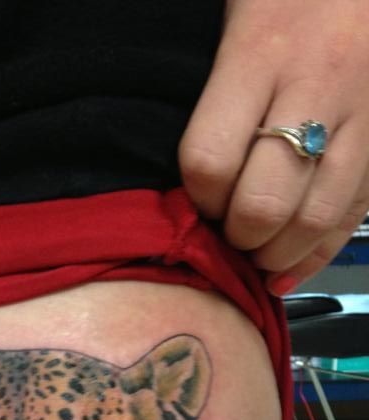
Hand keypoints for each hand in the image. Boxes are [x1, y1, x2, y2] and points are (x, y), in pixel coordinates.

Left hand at [179, 0, 368, 295]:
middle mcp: (317, 86)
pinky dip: (317, 253)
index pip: (210, 160)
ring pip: (315, 218)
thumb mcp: (235, 23)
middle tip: (226, 235)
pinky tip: (286, 269)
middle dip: (238, 235)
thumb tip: (192, 182)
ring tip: (254, 255)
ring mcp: (362, 114)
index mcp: (260, 53)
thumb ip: (213, 95)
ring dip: (277, 253)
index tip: (195, 199)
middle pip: (264, 202)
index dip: (197, 197)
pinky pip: (353, 214)